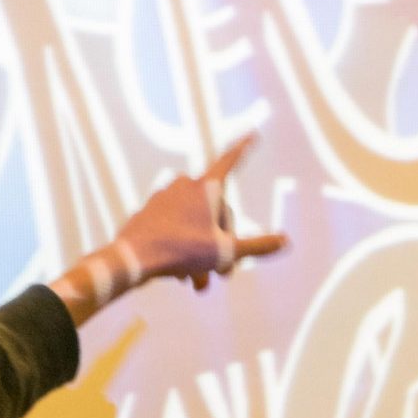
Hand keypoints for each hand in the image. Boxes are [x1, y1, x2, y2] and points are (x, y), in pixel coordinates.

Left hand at [115, 132, 289, 292]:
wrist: (132, 258)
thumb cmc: (181, 251)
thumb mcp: (226, 252)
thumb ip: (257, 246)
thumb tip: (286, 241)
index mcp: (206, 187)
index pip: (230, 161)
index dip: (243, 148)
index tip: (252, 133)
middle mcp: (185, 186)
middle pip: (215, 212)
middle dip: (222, 244)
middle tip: (223, 274)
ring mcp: (164, 198)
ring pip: (194, 226)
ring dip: (202, 254)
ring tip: (200, 284)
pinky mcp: (149, 213)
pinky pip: (175, 228)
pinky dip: (182, 249)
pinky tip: (181, 275)